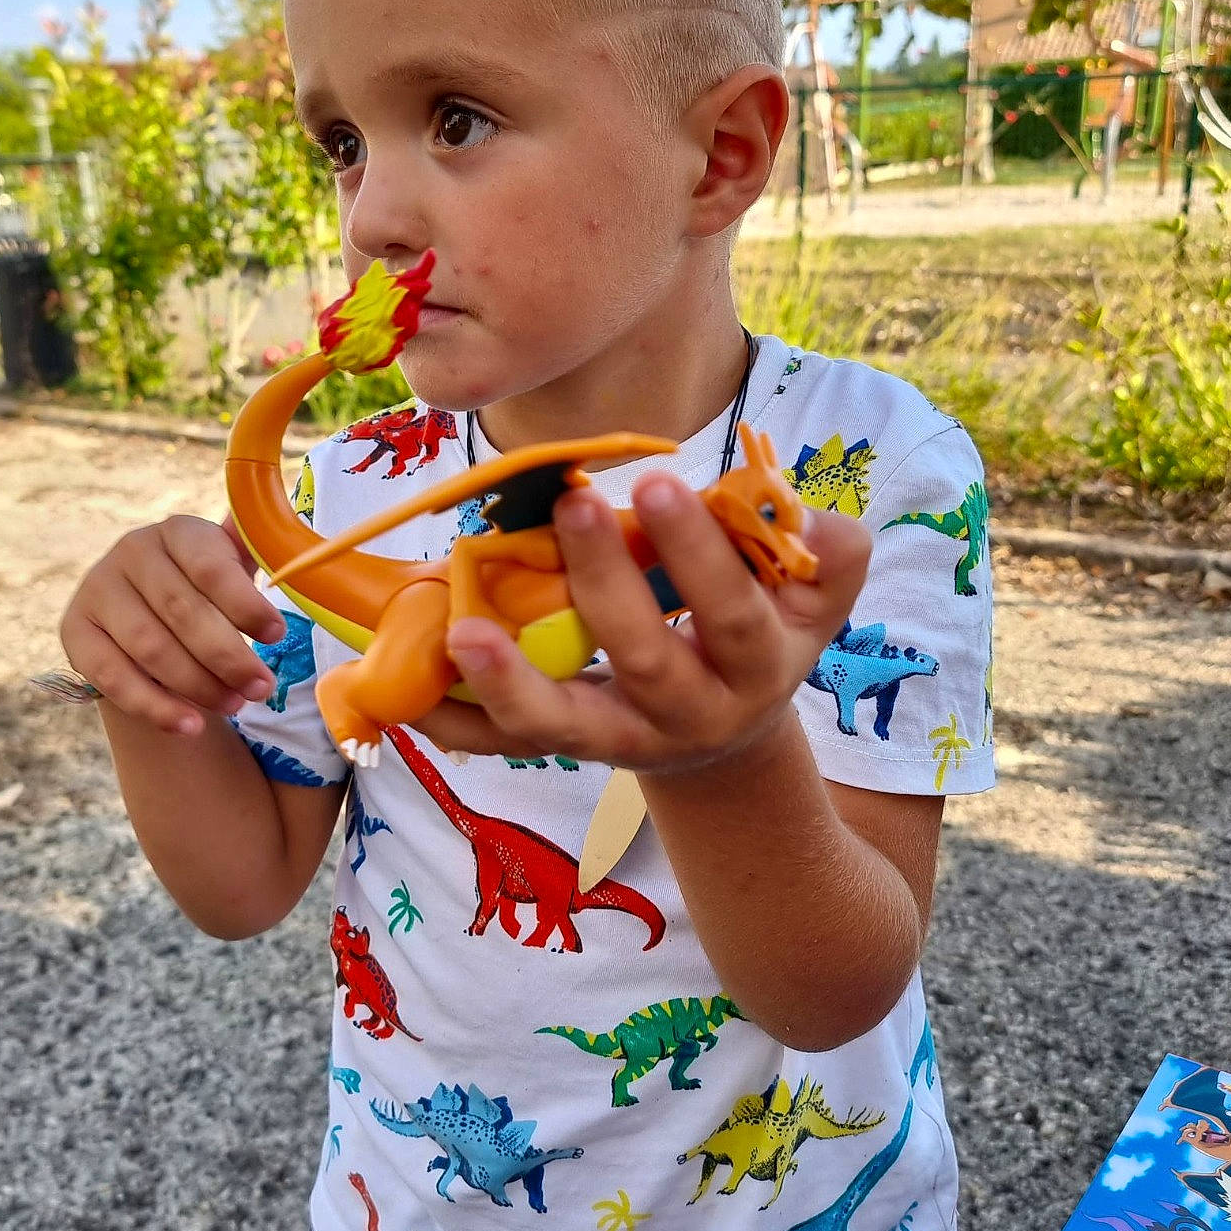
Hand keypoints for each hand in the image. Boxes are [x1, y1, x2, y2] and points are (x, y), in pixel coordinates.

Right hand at [59, 515, 286, 736]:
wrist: (140, 608)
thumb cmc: (201, 589)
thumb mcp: (228, 565)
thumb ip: (253, 556)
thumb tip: (291, 550)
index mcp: (177, 531)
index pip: (210, 567)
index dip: (245, 604)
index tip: (278, 635)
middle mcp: (131, 552)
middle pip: (182, 612)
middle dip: (228, 656)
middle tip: (261, 688)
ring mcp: (97, 591)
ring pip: (150, 647)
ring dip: (197, 684)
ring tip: (234, 705)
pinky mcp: (74, 632)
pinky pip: (112, 677)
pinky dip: (153, 706)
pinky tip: (190, 726)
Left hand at [412, 475, 870, 771]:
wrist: (725, 734)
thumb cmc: (760, 633)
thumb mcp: (812, 601)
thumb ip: (827, 557)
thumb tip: (808, 518)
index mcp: (756, 669)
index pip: (734, 617)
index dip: (701, 557)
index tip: (661, 481)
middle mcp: (687, 715)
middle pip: (645, 661)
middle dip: (608, 583)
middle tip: (573, 500)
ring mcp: (617, 741)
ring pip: (561, 725)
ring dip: (509, 681)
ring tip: (463, 629)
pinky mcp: (560, 749)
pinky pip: (498, 743)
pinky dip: (450, 718)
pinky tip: (402, 690)